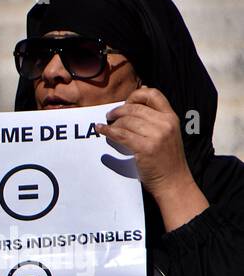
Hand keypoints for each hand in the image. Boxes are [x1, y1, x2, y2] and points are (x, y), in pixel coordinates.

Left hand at [97, 87, 207, 230]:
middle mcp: (165, 123)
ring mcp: (156, 135)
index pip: (153, 94)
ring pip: (127, 121)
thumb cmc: (167, 160)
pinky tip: (101, 131)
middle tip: (109, 116)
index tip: (125, 103)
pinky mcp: (145, 147)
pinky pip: (120, 135)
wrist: (174, 181)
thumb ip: (155, 121)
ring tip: (107, 126)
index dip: (135, 95)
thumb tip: (131, 107)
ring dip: (113, 123)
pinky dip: (107, 131)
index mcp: (171, 117)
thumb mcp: (168, 134)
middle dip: (118, 111)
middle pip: (135, 108)